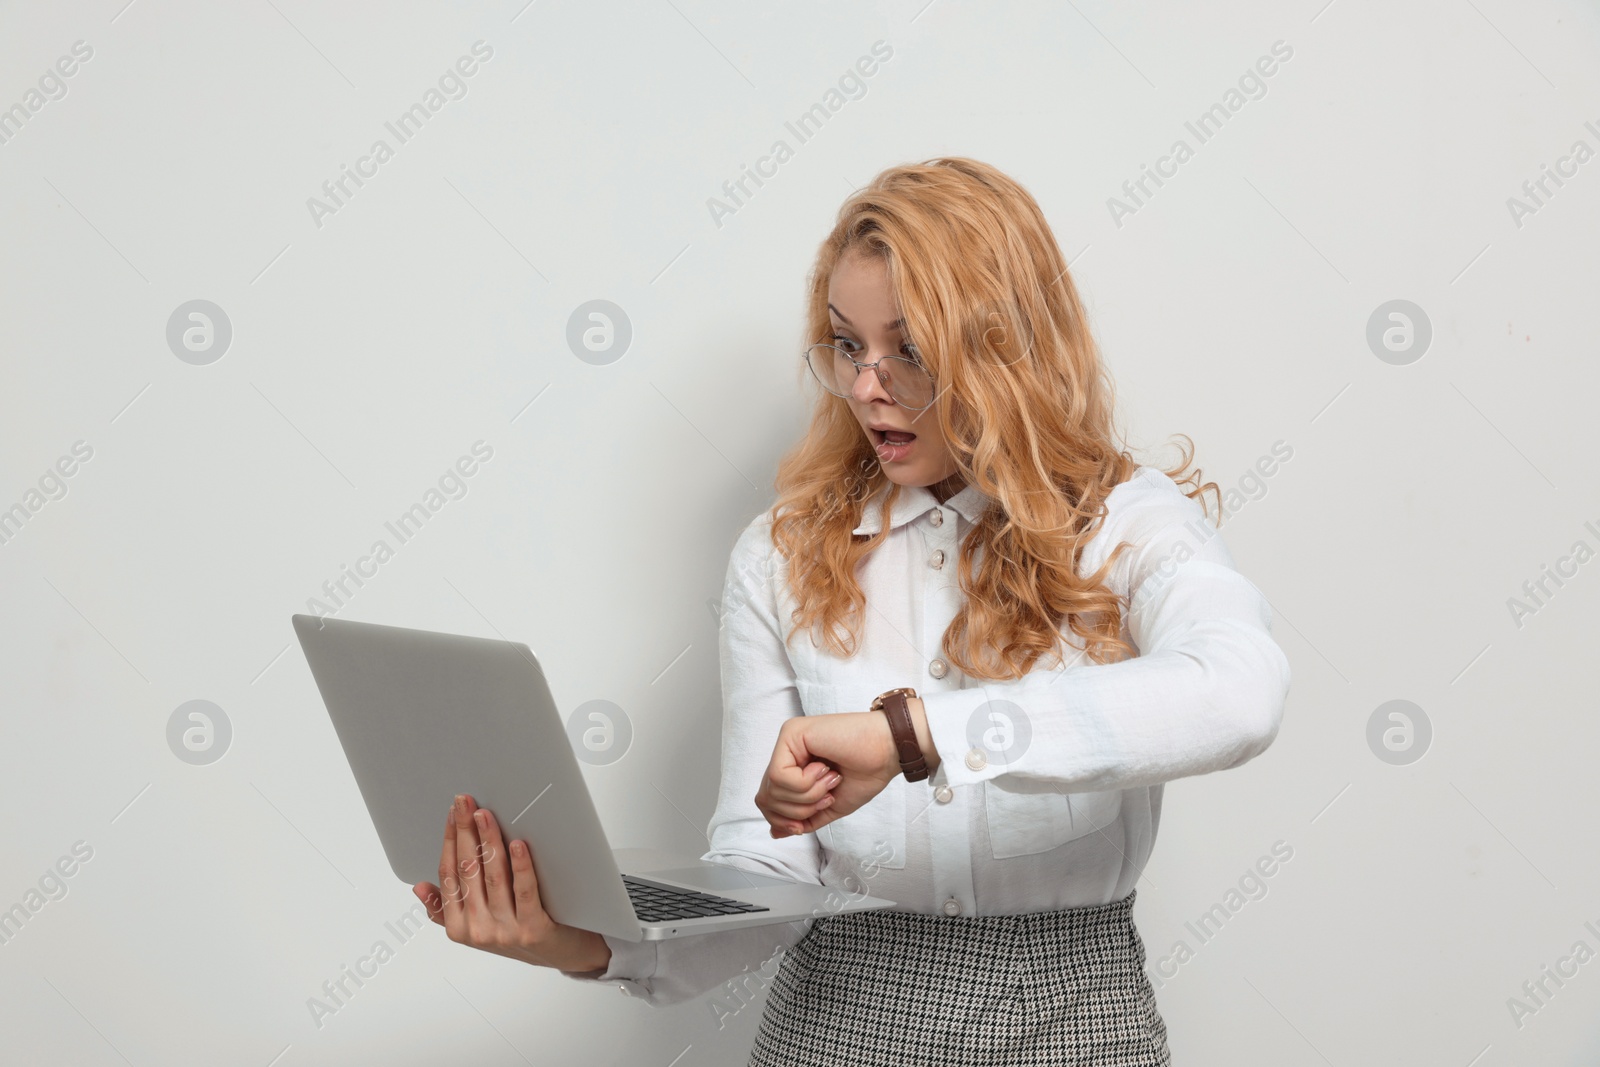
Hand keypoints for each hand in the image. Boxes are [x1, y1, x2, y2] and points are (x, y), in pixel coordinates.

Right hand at [412, 794, 610, 974]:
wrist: (561, 954)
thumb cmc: (518, 934)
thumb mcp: (477, 926)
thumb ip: (446, 908)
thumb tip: (420, 886)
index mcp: (458, 927)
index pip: (448, 875)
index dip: (450, 841)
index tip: (453, 813)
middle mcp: (478, 930)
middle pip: (468, 871)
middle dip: (466, 831)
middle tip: (466, 802)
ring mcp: (505, 931)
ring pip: (494, 877)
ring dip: (489, 841)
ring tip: (486, 815)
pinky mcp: (533, 929)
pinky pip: (525, 892)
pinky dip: (521, 867)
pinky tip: (518, 845)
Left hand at [756, 712, 899, 836]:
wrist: (887, 752)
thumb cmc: (865, 773)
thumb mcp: (828, 806)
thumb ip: (802, 819)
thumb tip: (774, 832)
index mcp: (793, 767)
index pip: (768, 801)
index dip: (785, 820)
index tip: (812, 818)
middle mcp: (786, 753)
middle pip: (765, 798)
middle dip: (798, 811)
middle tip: (827, 797)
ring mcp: (786, 741)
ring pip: (772, 789)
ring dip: (807, 795)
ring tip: (831, 780)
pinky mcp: (790, 733)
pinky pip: (779, 776)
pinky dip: (806, 783)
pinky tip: (826, 769)